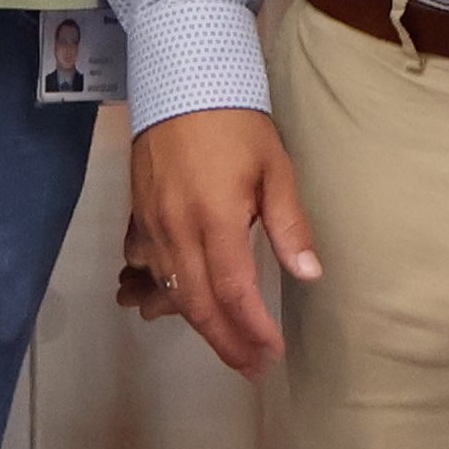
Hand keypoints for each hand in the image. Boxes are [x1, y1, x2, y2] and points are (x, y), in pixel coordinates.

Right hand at [122, 109, 322, 379]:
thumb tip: (309, 275)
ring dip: (197, 323)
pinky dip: (162, 293)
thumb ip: (290, 226)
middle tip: (252, 366)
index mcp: (216, 217)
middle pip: (196, 303)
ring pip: (169, 291)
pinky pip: (147, 268)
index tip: (273, 354)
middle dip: (225, 341)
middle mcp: (177, 228)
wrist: (181, 81)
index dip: (252, 329)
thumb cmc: (237, 124)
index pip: (233, 290)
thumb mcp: (276, 168)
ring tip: (227, 344)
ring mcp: (152, 224)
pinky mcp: (138, 216)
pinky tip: (178, 305)